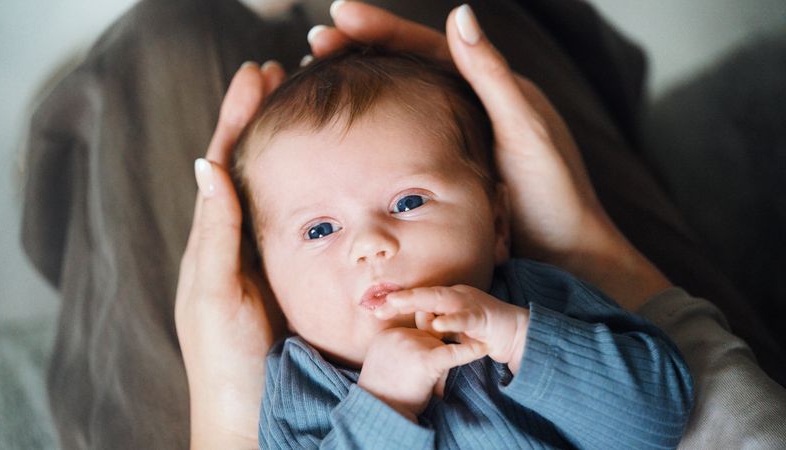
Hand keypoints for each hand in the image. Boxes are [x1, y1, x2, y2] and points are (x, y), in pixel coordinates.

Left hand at [175, 61, 286, 448]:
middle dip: (259, 120)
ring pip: (274, 192)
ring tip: (299, 108)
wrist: (250, 420)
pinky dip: (306, 189)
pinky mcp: (292, 281)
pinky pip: (299, 225)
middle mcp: (237, 247)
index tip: (257, 75)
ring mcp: (265, 263)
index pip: (224, 164)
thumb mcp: (215, 296)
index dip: (237, 118)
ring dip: (283, 146)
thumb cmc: (227, 364)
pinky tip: (324, 176)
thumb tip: (208, 165)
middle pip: (248, 168)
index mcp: (213, 245)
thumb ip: (216, 235)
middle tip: (280, 75)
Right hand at [310, 3, 669, 309]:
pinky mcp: (443, 173)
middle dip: (360, 50)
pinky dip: (371, 130)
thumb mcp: (523, 131)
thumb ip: (491, 76)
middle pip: (406, 68)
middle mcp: (469, 107)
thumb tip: (460, 11)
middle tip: (315, 42)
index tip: (338, 14)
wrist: (564, 257)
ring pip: (399, 103)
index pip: (427, 47)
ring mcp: (454, 140)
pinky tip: (344, 135)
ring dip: (360, 86)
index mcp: (490, 88)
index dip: (382, 29)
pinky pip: (401, 141)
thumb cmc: (552, 196)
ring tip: (316, 75)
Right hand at [358, 327, 486, 421]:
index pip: (418, 333)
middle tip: (414, 381)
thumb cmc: (388, 394)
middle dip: (432, 358)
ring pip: (441, 346)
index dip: (423, 352)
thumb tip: (435, 343)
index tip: (412, 370)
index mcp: (388, 334)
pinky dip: (468, 352)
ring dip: (441, 367)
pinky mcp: (425, 360)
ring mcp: (411, 345)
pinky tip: (482, 348)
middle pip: (431, 338)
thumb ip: (409, 350)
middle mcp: (398, 335)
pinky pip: (452, 353)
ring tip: (422, 385)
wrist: (382, 413)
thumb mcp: (391, 364)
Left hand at [376, 285, 528, 373]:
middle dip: (401, 298)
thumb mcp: (454, 330)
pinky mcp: (483, 318)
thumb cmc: (482, 332)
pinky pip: (465, 319)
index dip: (398, 301)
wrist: (516, 334)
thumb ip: (435, 327)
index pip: (420, 297)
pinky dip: (451, 321)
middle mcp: (457, 296)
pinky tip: (437, 324)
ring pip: (442, 299)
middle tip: (380, 303)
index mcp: (449, 298)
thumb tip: (414, 327)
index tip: (375, 307)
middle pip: (425, 293)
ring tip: (397, 303)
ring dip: (419, 301)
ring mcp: (470, 304)